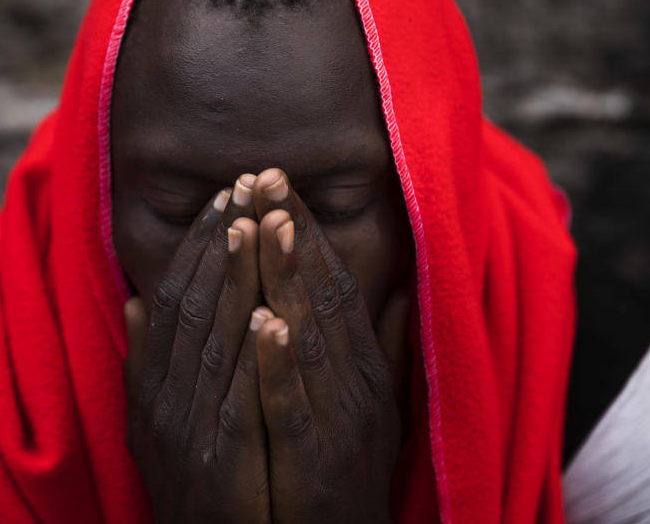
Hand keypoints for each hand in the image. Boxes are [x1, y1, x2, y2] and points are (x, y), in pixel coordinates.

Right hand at [124, 176, 271, 523]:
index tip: (226, 194)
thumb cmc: (196, 481)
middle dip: (218, 242)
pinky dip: (251, 359)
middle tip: (244, 184)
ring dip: (232, 280)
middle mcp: (163, 399)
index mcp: (153, 383)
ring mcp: (188, 431)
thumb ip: (148, 361)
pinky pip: (235, 402)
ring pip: (209, 340)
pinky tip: (269, 317)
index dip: (199, 243)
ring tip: (255, 224)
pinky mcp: (220, 464)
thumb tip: (135, 302)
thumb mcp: (159, 419)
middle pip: (190, 305)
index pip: (174, 296)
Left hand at [250, 169, 410, 522]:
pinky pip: (296, 407)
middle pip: (323, 297)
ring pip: (311, 339)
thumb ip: (374, 345)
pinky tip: (264, 323)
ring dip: (290, 280)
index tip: (277, 183)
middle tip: (266, 176)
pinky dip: (281, 365)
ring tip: (269, 225)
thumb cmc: (347, 472)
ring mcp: (340, 422)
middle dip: (294, 234)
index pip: (334, 285)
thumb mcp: (369, 403)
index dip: (306, 232)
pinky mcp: (317, 463)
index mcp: (361, 366)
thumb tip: (386, 289)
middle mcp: (357, 384)